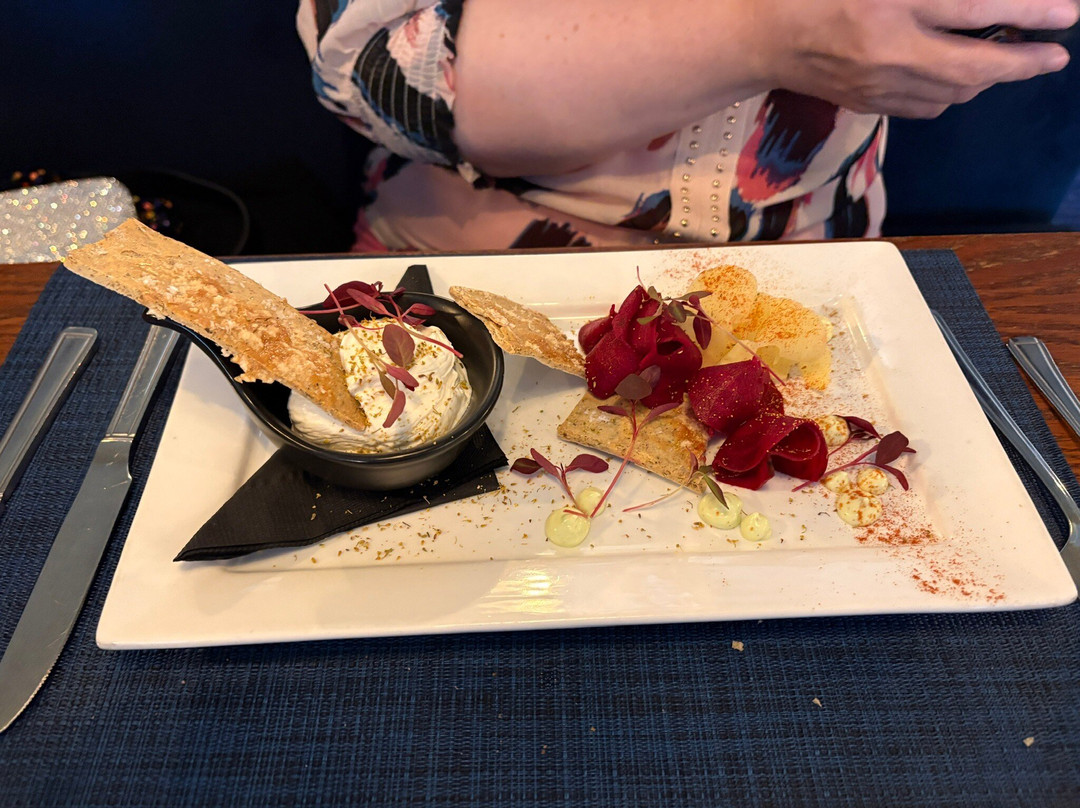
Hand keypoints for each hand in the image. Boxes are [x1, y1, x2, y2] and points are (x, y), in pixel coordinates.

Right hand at [759, 0, 1077, 117]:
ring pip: (953, 92)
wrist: (762, 35)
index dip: (1029, 11)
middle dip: (1022, 63)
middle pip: (973, 65)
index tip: (1067, 15)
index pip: (976, 6)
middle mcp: (889, 51)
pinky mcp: (869, 103)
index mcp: (889, 5)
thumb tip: (977, 2)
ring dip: (989, 79)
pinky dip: (953, 94)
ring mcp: (878, 84)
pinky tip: (961, 80)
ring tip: (1011, 63)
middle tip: (1054, 56)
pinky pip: (926, 107)